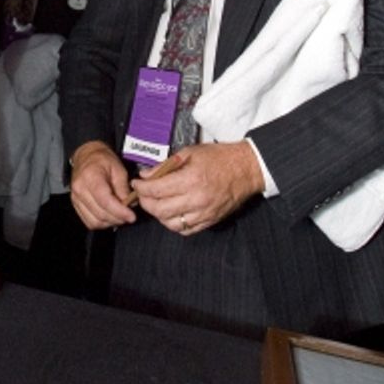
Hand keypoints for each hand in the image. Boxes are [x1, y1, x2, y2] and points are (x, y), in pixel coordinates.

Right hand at [69, 140, 135, 228]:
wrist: (87, 156)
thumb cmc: (101, 159)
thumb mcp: (118, 168)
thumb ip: (123, 187)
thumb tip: (129, 204)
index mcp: (90, 177)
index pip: (105, 201)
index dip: (120, 212)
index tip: (131, 216)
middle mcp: (80, 189)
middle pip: (100, 214)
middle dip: (118, 218)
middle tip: (129, 216)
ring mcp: (76, 198)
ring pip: (94, 221)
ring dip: (110, 222)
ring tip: (119, 216)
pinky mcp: (76, 205)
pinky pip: (89, 222)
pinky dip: (101, 223)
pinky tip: (109, 216)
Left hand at [131, 141, 263, 234]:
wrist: (246, 169)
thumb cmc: (220, 158)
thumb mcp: (189, 153)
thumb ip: (166, 165)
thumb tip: (147, 175)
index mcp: (191, 179)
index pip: (156, 189)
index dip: (141, 188)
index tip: (137, 184)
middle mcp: (197, 199)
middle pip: (160, 209)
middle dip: (146, 202)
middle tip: (143, 195)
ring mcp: (204, 212)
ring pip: (171, 223)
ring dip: (159, 215)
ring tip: (156, 204)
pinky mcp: (210, 220)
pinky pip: (186, 230)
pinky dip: (175, 224)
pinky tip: (172, 213)